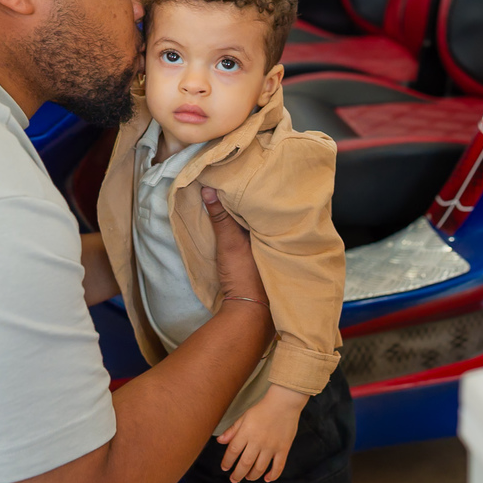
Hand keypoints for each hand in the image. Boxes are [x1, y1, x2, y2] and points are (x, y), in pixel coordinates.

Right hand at [202, 187, 269, 308]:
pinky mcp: (258, 257)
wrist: (249, 310)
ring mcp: (267, 247)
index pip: (262, 200)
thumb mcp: (229, 242)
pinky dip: (242, 225)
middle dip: (247, 197)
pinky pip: (251, 233)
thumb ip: (220, 217)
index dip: (251, 186)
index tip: (237, 172)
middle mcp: (274, 235)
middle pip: (259, 210)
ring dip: (244, 212)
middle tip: (232, 178)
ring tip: (231, 192)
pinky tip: (234, 220)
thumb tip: (208, 188)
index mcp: (274, 228)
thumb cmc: (244, 275)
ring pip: (255, 222)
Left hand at [217, 384, 309, 482]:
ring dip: (252, 476)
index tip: (224, 467)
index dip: (227, 462)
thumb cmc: (263, 408)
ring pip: (260, 468)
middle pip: (245, 463)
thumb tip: (219, 441)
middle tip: (234, 479)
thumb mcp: (244, 417)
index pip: (233, 451)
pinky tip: (267, 478)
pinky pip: (278, 466)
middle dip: (237, 474)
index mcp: (246, 433)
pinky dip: (273, 475)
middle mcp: (258, 441)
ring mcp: (271, 446)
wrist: (284, 402)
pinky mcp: (283, 448)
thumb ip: (232, 430)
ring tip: (248, 477)